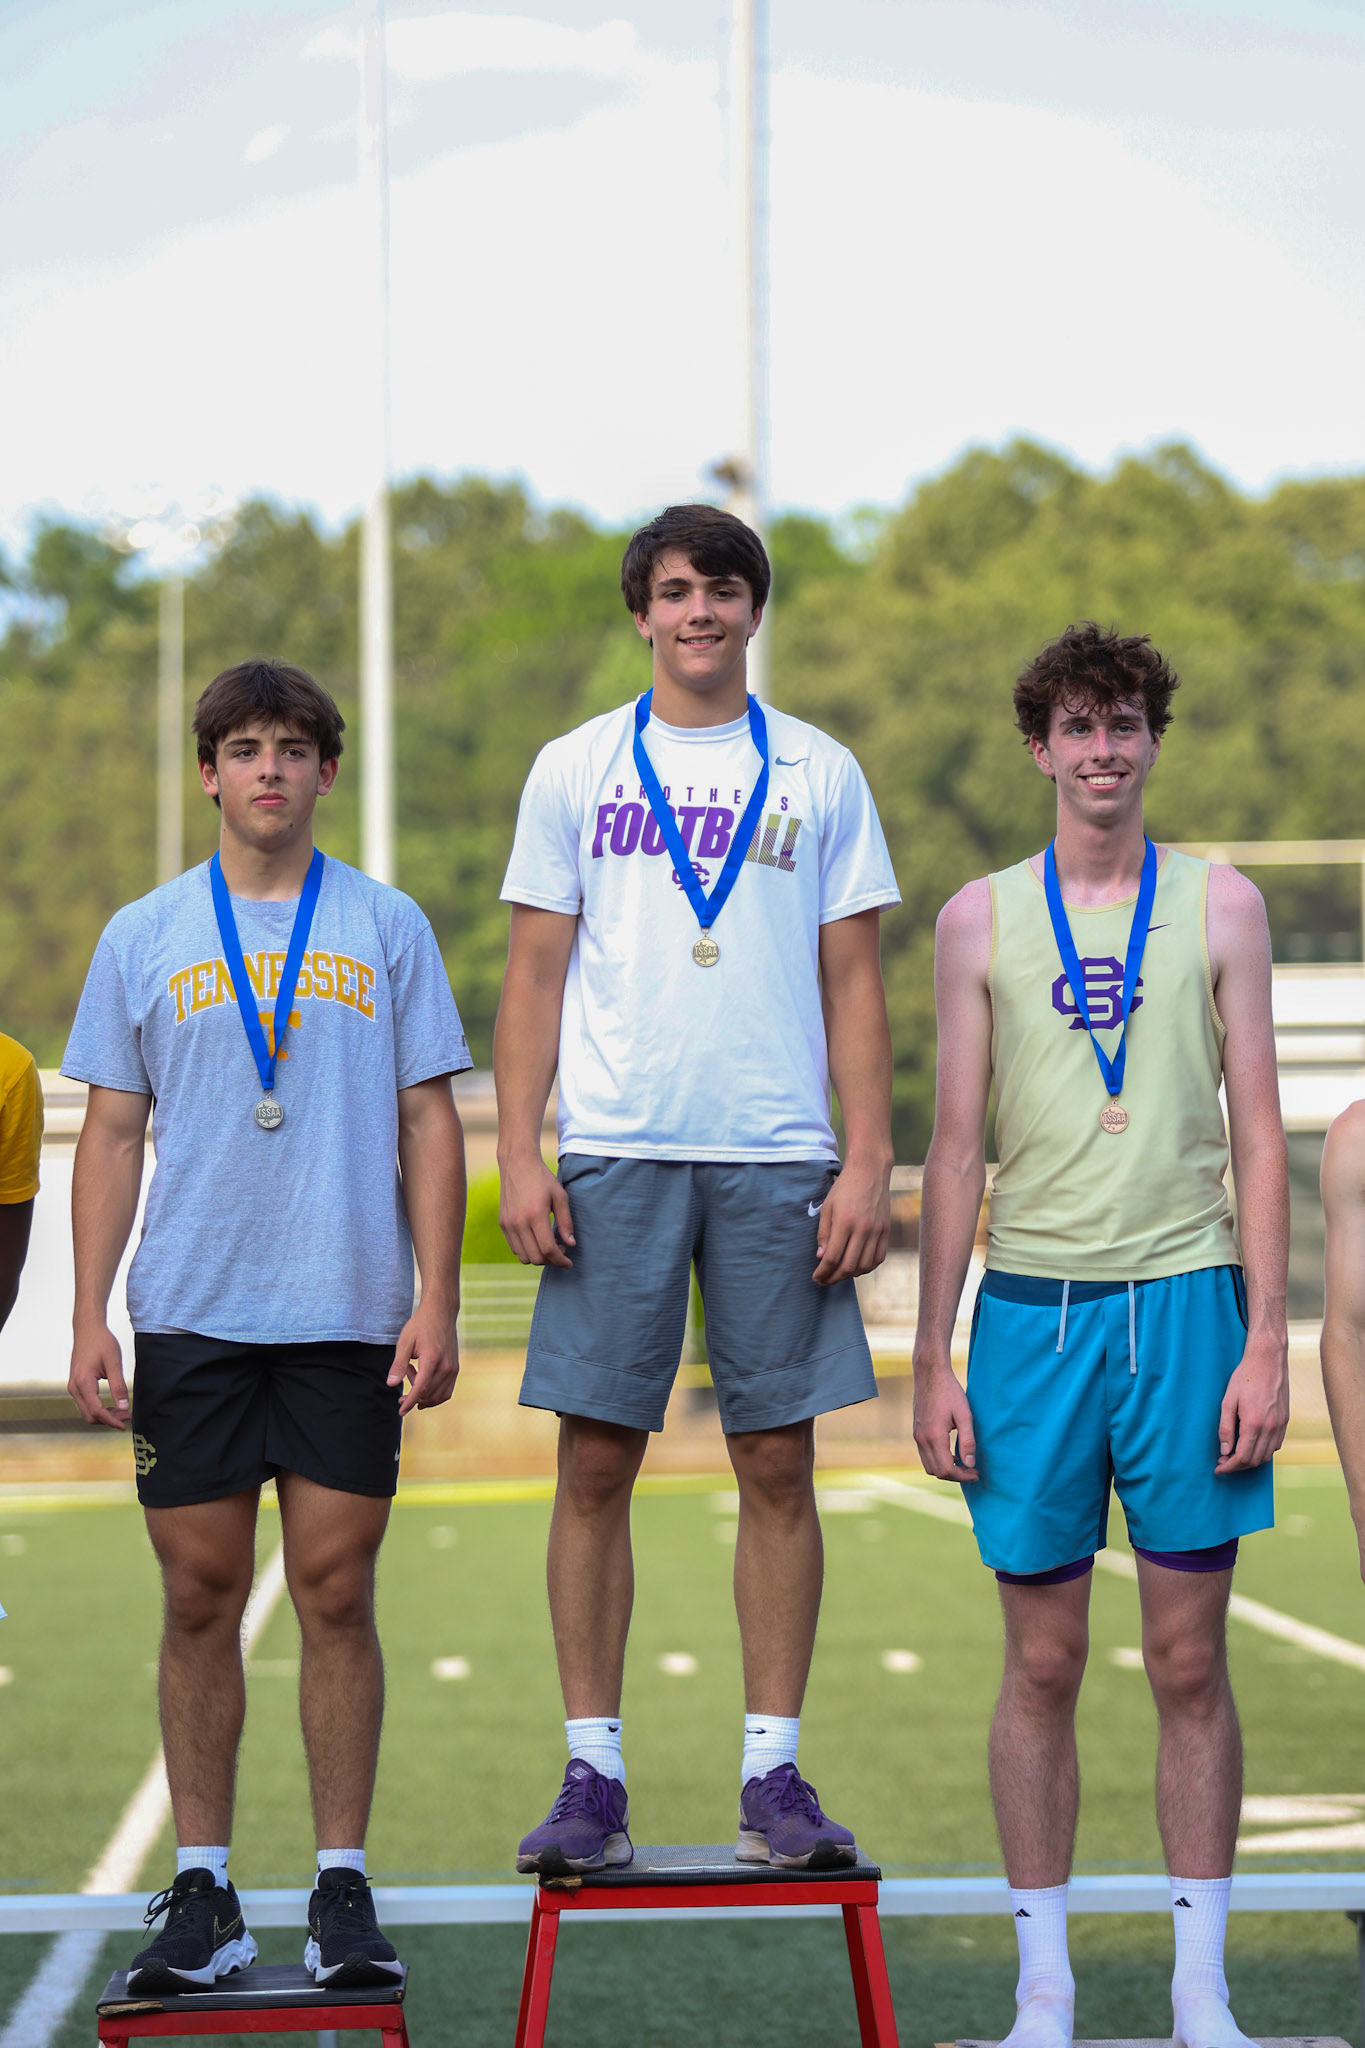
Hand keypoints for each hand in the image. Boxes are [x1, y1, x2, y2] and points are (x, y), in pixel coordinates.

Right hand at [68, 1321, 129, 1429]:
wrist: (87, 1330)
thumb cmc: (102, 1342)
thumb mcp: (114, 1363)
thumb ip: (119, 1386)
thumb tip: (124, 1407)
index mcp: (83, 1382)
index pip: (96, 1410)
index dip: (111, 1420)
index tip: (125, 1425)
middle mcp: (74, 1387)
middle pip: (89, 1415)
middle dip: (108, 1420)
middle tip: (127, 1417)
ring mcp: (73, 1387)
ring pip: (86, 1411)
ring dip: (104, 1415)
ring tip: (123, 1412)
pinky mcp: (75, 1385)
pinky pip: (85, 1404)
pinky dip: (99, 1409)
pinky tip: (114, 1405)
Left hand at [388, 1302, 459, 1416]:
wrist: (441, 1312)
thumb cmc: (420, 1325)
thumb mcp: (405, 1342)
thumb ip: (398, 1365)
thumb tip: (391, 1385)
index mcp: (432, 1359)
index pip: (421, 1388)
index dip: (410, 1402)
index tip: (400, 1411)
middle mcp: (446, 1366)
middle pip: (430, 1394)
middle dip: (414, 1399)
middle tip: (400, 1396)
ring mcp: (453, 1368)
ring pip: (440, 1395)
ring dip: (424, 1396)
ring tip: (412, 1378)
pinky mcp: (455, 1368)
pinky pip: (447, 1390)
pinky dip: (434, 1393)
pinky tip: (423, 1383)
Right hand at [499, 1153, 574, 1267]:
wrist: (517, 1164)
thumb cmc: (542, 1179)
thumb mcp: (560, 1196)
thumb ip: (566, 1222)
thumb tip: (570, 1244)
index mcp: (535, 1215)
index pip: (548, 1249)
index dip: (560, 1260)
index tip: (569, 1262)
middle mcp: (518, 1223)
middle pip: (535, 1258)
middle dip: (551, 1261)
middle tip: (561, 1250)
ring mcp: (508, 1224)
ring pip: (523, 1257)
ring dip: (538, 1258)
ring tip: (549, 1245)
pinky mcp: (503, 1224)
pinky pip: (515, 1248)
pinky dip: (527, 1250)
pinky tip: (536, 1239)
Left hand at [812, 1156, 890, 1286]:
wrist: (870, 1171)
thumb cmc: (844, 1188)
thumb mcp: (827, 1207)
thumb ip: (824, 1233)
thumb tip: (821, 1257)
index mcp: (844, 1222)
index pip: (832, 1258)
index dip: (823, 1272)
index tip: (816, 1277)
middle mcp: (863, 1229)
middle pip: (848, 1266)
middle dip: (834, 1278)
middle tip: (825, 1280)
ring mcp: (877, 1231)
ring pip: (864, 1266)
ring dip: (850, 1275)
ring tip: (839, 1273)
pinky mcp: (886, 1231)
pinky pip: (878, 1258)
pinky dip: (867, 1267)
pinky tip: (857, 1266)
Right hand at [912, 1355, 978, 1481]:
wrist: (930, 1373)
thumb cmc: (949, 1391)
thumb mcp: (964, 1415)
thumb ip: (968, 1441)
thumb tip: (971, 1464)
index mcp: (934, 1437)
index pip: (947, 1469)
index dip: (963, 1476)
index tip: (976, 1473)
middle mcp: (922, 1439)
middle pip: (936, 1471)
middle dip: (955, 1476)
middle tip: (972, 1470)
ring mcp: (917, 1436)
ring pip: (928, 1466)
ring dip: (945, 1469)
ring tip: (962, 1463)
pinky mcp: (916, 1432)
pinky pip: (924, 1455)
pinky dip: (937, 1460)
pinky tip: (950, 1453)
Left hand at [1215, 1329, 1288, 1472]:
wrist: (1268, 1361)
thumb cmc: (1244, 1378)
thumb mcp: (1228, 1401)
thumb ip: (1225, 1428)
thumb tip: (1224, 1451)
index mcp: (1253, 1424)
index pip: (1242, 1457)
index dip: (1229, 1467)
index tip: (1219, 1468)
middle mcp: (1270, 1428)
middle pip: (1255, 1460)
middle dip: (1238, 1466)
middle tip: (1224, 1461)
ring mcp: (1280, 1425)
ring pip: (1268, 1455)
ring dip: (1252, 1460)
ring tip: (1236, 1455)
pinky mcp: (1286, 1420)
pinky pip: (1276, 1445)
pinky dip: (1264, 1451)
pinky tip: (1252, 1444)